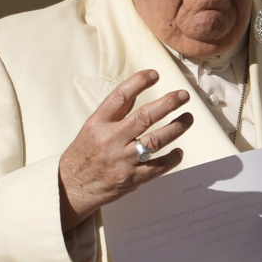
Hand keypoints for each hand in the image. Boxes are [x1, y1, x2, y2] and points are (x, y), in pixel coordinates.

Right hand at [58, 69, 193, 229]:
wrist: (73, 186)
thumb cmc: (85, 154)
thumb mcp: (93, 127)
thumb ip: (116, 110)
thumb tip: (138, 89)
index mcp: (99, 123)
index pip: (120, 96)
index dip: (139, 82)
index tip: (155, 74)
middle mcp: (111, 140)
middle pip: (144, 117)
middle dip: (168, 104)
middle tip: (183, 95)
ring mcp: (122, 160)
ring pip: (156, 141)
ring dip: (176, 128)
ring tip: (188, 118)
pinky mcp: (132, 178)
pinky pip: (158, 167)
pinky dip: (172, 159)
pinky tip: (179, 151)